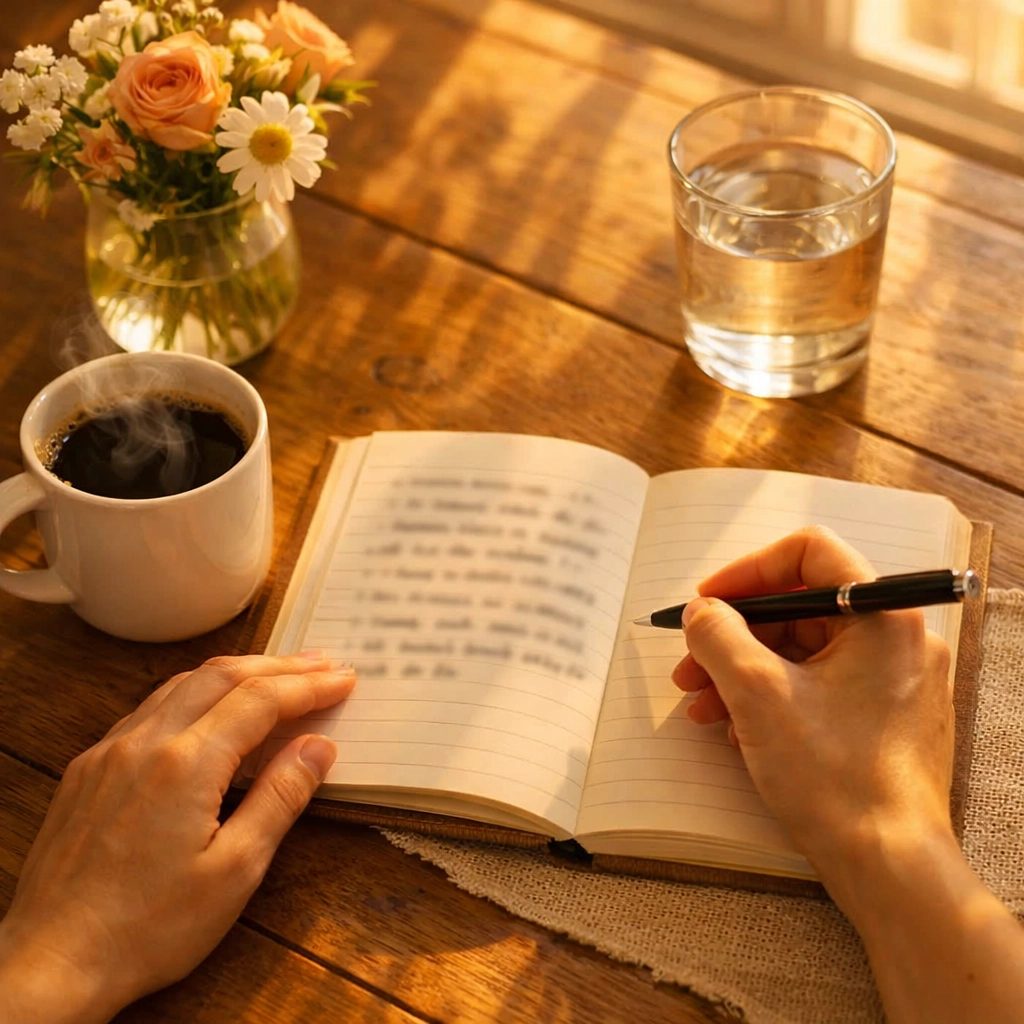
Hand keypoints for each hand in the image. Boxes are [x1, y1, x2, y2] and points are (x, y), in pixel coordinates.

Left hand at [0, 652, 353, 1023]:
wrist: (52, 963)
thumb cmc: (147, 929)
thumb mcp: (234, 871)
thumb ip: (279, 798)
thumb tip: (318, 747)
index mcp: (186, 763)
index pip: (261, 700)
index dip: (308, 686)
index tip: (343, 680)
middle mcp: (145, 742)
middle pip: (222, 675)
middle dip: (278, 665)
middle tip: (321, 664)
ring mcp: (109, 751)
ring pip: (182, 684)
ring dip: (235, 671)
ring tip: (275, 673)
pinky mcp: (88, 768)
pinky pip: (149, 708)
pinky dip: (193, 692)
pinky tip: (208, 707)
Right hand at [671, 526, 953, 894]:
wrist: (889, 866)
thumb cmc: (836, 779)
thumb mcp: (756, 693)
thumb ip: (718, 635)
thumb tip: (703, 612)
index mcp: (882, 617)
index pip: (810, 553)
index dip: (749, 570)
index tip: (709, 600)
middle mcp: (897, 640)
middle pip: (800, 607)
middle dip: (734, 634)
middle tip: (690, 663)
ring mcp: (893, 681)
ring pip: (803, 650)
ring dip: (742, 670)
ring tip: (700, 704)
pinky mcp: (882, 718)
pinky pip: (816, 685)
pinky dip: (770, 697)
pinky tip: (732, 728)